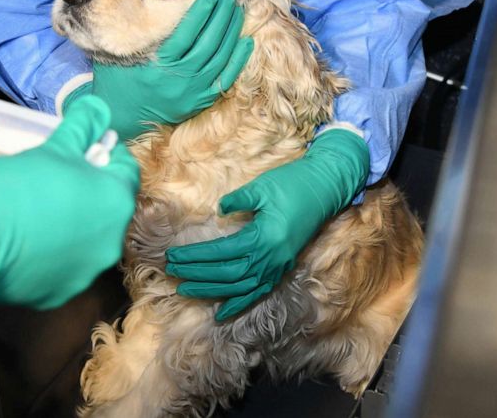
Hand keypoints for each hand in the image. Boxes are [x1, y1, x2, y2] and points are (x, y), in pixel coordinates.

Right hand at [0, 95, 139, 350]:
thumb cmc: (14, 186)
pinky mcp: (58, 295)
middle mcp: (111, 243)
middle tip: (55, 176)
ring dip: (72, 222)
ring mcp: (86, 273)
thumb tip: (99, 109)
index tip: (79, 148)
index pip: (125, 169)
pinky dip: (51, 252)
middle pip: (108, 207)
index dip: (104, 153)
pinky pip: (62, 265)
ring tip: (38, 208)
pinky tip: (25, 239)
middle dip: (88, 189)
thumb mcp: (51, 148)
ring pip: (87, 238)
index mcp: (116, 203)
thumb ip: (82, 127)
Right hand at [71, 0, 253, 140]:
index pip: (186, 34)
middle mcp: (178, 80)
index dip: (201, 12)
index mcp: (157, 67)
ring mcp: (192, 92)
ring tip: (236, 9)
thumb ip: (134, 33)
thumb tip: (147, 3)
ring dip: (231, 32)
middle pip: (208, 43)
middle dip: (221, 15)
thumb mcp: (118, 54)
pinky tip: (246, 42)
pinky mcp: (199, 101)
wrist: (120, 117)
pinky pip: (225, 79)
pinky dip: (237, 60)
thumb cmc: (116, 80)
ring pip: (220, 58)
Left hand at [165, 129, 368, 321]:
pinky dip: (239, 304)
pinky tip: (221, 312)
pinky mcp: (282, 267)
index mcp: (263, 237)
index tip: (173, 256)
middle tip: (172, 272)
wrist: (325, 188)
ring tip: (186, 290)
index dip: (195, 257)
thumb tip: (220, 210)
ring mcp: (278, 265)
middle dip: (196, 275)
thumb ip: (238, 200)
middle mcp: (271, 257)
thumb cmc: (292, 184)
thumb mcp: (261, 188)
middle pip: (226, 274)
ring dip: (211, 291)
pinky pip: (258, 291)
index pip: (220, 253)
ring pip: (239, 287)